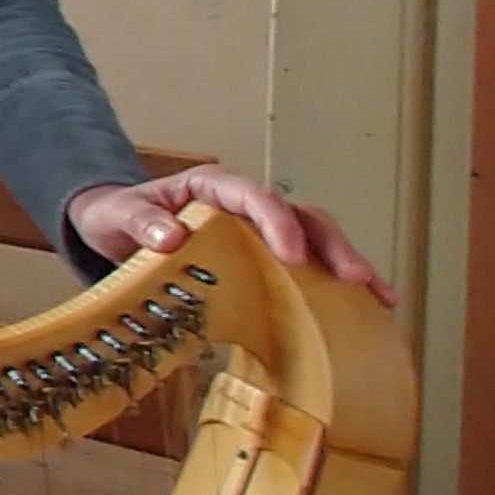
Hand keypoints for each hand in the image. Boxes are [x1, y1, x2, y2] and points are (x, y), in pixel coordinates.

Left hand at [67, 164, 394, 305]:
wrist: (113, 227)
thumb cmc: (117, 215)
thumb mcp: (116, 215)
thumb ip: (140, 223)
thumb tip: (173, 237)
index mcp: (212, 186)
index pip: (254, 196)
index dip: (278, 222)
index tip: (293, 254)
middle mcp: (244, 204)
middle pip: (300, 215)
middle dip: (332, 245)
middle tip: (356, 279)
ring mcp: (259, 229)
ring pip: (315, 238)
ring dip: (347, 264)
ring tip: (380, 296)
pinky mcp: (263, 256)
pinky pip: (306, 265)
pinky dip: (335, 284)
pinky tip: (368, 308)